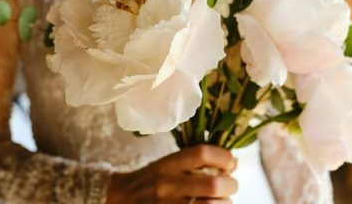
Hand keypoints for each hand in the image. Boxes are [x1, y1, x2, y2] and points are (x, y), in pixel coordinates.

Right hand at [105, 144, 237, 202]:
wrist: (117, 201)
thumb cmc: (148, 183)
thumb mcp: (166, 166)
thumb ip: (196, 163)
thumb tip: (234, 163)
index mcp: (168, 165)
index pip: (202, 153)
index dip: (224, 157)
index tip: (230, 163)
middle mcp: (168, 185)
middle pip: (213, 184)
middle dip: (231, 185)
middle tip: (230, 185)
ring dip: (225, 203)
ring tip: (222, 201)